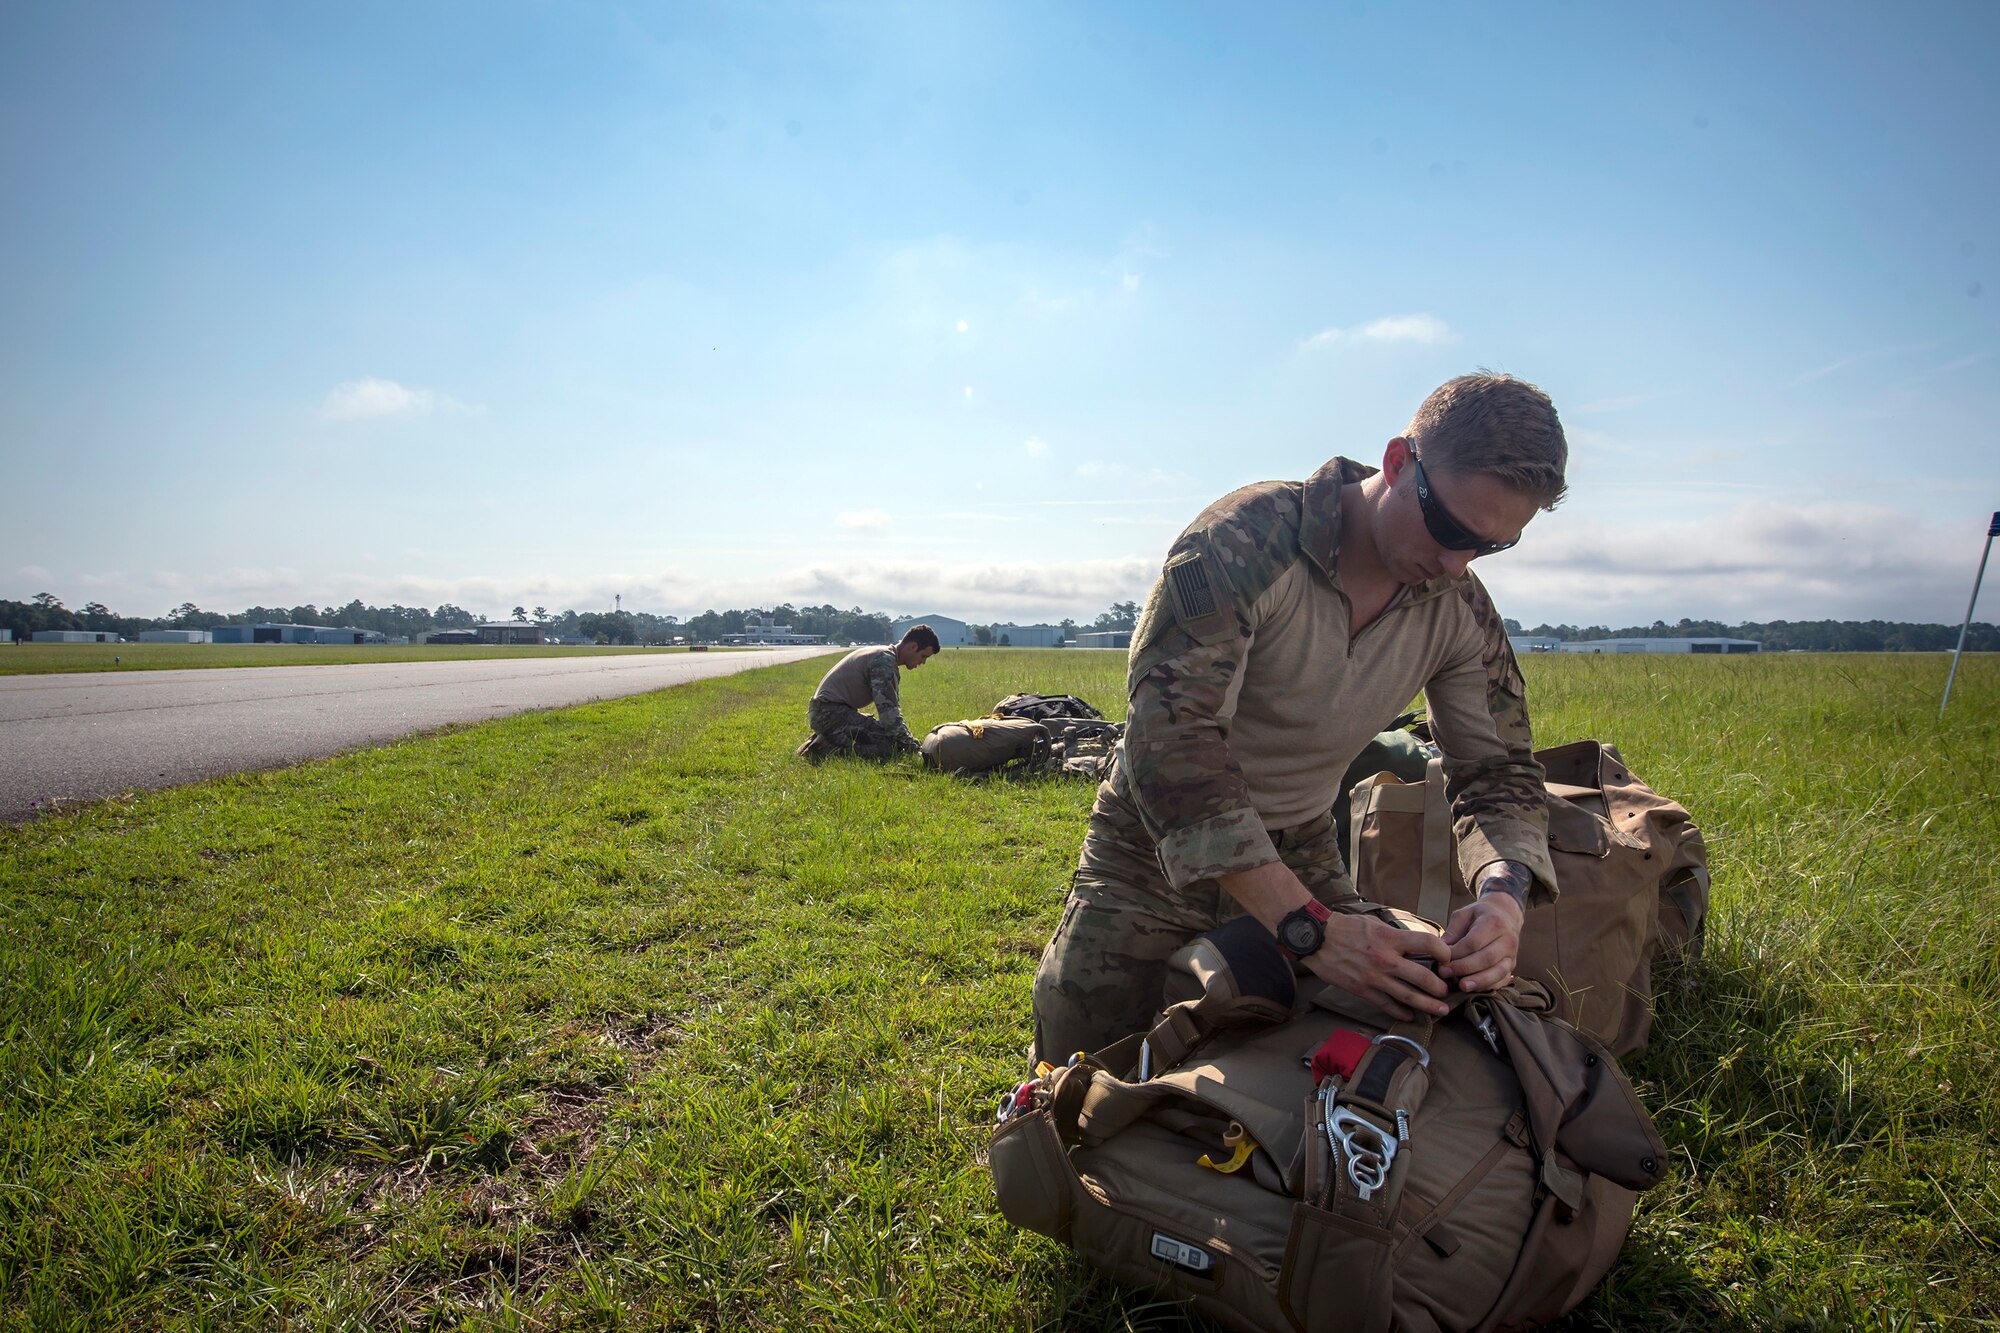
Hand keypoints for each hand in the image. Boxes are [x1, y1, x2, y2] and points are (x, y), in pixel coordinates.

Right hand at [1302, 913, 1451, 1020]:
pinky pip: (1388, 1005)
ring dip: (1429, 1005)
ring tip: (1440, 1010)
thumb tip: (1417, 944)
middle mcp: (1386, 959)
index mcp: (1391, 938)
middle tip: (1446, 991)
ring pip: (1410, 997)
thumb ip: (1396, 936)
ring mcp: (1375, 978)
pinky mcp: (1363, 990)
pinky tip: (1411, 1015)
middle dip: (1440, 987)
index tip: (1448, 958)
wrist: (1317, 939)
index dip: (1444, 952)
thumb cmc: (1346, 928)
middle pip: (1424, 977)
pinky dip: (1402, 1012)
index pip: (1428, 943)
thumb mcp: (1375, 924)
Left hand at [1439, 867, 1526, 992]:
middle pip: (1486, 958)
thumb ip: (1453, 930)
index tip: (1441, 961)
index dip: (1457, 954)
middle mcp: (1507, 939)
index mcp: (1494, 922)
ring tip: (1462, 987)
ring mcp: (1512, 954)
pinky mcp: (1512, 965)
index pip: (1474, 942)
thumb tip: (1441, 949)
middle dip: (1464, 968)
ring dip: (1478, 981)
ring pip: (1498, 971)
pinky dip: (1489, 986)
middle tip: (1445, 973)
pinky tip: (1474, 989)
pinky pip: (1503, 979)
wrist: (1506, 914)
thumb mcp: (1464, 914)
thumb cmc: (1480, 915)